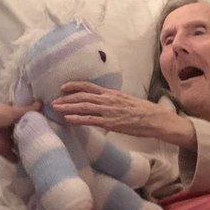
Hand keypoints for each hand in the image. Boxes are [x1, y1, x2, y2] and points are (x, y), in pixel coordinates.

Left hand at [0, 101, 40, 161]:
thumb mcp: (13, 111)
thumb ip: (27, 110)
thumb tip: (41, 103)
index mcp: (10, 114)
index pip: (23, 117)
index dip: (32, 119)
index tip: (44, 122)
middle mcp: (8, 126)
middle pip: (21, 130)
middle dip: (30, 133)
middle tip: (44, 137)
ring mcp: (5, 138)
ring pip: (17, 143)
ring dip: (25, 146)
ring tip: (38, 150)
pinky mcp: (3, 149)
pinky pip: (11, 155)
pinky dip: (17, 159)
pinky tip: (27, 161)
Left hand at [54, 82, 195, 148]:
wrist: (156, 119)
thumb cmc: (143, 111)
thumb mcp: (126, 100)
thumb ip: (113, 100)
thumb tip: (102, 101)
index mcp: (112, 93)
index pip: (89, 87)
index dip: (74, 86)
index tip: (62, 87)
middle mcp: (108, 100)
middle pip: (83, 97)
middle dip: (66, 98)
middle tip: (53, 101)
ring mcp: (109, 111)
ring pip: (84, 107)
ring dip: (68, 108)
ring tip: (55, 109)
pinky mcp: (112, 123)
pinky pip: (91, 120)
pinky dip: (78, 119)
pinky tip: (68, 119)